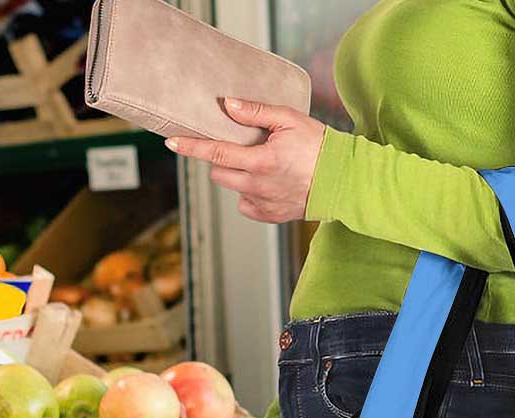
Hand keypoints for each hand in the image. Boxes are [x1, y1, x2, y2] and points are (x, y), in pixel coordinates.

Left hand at [164, 97, 325, 222]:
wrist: (343, 181)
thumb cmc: (319, 146)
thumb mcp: (289, 119)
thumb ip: (255, 112)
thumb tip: (227, 105)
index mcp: (261, 161)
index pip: (216, 153)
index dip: (191, 147)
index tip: (172, 143)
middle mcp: (258, 186)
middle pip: (219, 173)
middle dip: (221, 159)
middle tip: (239, 147)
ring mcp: (263, 204)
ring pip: (233, 188)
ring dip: (237, 175)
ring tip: (260, 164)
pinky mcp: (270, 216)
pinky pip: (246, 204)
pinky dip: (250, 193)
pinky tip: (267, 183)